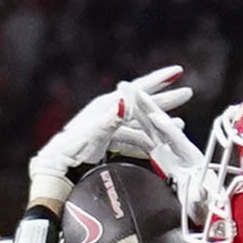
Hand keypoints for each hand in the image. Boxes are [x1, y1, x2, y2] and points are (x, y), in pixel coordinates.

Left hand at [27, 64, 195, 203]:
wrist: (55, 170)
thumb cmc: (70, 151)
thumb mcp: (92, 134)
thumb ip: (111, 118)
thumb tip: (128, 101)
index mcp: (106, 107)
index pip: (137, 90)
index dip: (157, 81)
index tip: (176, 72)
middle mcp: (108, 113)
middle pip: (142, 104)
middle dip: (165, 99)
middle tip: (188, 93)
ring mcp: (108, 128)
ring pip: (140, 122)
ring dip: (159, 123)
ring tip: (179, 123)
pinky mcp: (106, 143)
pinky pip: (133, 138)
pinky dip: (148, 139)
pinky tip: (159, 144)